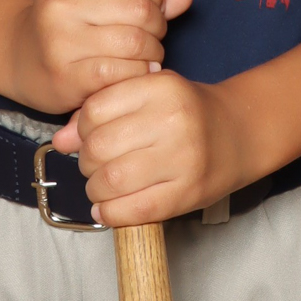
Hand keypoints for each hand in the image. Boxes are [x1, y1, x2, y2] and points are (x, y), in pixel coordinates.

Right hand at [5, 0, 193, 117]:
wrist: (21, 59)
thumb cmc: (70, 22)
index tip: (152, 3)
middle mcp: (58, 2)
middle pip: (138, 8)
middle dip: (157, 24)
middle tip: (151, 35)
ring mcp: (60, 40)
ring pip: (135, 42)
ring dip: (152, 52)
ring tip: (145, 55)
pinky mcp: (66, 76)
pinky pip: (122, 72)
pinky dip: (138, 74)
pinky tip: (134, 73)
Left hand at [53, 69, 237, 225]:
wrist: (240, 133)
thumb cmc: (187, 112)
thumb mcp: (149, 95)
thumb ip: (104, 111)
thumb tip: (59, 142)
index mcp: (161, 87)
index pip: (96, 109)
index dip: (82, 128)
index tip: (88, 137)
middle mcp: (172, 120)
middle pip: (100, 146)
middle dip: (86, 161)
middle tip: (94, 164)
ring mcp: (182, 159)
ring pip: (112, 180)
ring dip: (95, 189)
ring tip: (101, 186)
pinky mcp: (187, 194)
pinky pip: (134, 210)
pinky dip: (111, 213)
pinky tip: (107, 208)